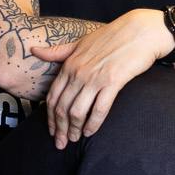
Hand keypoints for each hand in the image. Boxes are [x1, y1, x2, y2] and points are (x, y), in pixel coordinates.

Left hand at [28, 9, 163, 148]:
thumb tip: (34, 51)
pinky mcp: (113, 82)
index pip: (52, 96)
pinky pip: (99, 109)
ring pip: (77, 111)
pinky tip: (91, 132)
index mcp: (69, 64)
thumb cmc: (111, 36)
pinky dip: (93, 124)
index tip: (51, 131)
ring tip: (75, 139)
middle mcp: (78, 72)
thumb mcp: (80, 42)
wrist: (140, 31)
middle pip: (62, 107)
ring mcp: (95, 78)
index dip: (49, 117)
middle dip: (59, 129)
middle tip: (61, 144)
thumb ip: (58, 51)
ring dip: (74, 129)